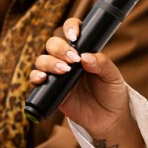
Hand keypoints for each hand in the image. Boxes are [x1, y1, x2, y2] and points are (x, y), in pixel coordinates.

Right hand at [31, 17, 132, 136]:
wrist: (108, 119)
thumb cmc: (112, 93)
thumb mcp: (113, 76)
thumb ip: (102, 64)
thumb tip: (86, 57)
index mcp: (82, 51)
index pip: (71, 31)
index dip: (70, 28)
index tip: (75, 36)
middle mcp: (67, 60)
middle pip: (53, 44)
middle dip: (59, 48)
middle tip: (73, 60)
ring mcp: (57, 74)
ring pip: (42, 59)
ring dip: (49, 62)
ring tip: (64, 71)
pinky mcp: (50, 89)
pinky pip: (36, 79)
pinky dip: (35, 76)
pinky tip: (43, 78)